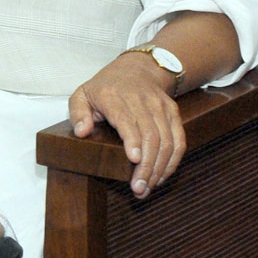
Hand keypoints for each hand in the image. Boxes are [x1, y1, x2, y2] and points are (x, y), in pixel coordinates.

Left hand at [69, 53, 184, 198]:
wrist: (136, 69)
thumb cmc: (104, 88)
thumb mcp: (82, 95)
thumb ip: (78, 113)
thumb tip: (81, 132)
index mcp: (114, 97)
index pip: (127, 120)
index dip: (132, 140)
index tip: (133, 160)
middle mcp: (141, 101)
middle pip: (150, 136)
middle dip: (146, 165)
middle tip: (138, 188)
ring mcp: (160, 107)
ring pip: (167, 140)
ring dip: (160, 168)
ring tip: (148, 188)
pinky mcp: (173, 113)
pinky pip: (179, 140)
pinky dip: (173, 161)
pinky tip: (162, 176)